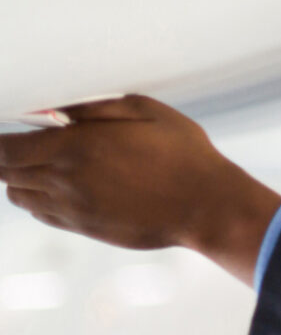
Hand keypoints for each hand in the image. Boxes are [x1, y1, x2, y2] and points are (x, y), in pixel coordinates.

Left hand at [0, 95, 280, 283]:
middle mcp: (65, 180)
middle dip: (6, 157)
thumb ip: (95, 107)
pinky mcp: (85, 227)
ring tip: (39, 166)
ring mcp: (73, 208)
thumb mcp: (146, 111)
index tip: (8, 132)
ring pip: (19, 196)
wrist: (206, 204)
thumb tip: (56, 108)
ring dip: (19, 179)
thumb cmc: (183, 153)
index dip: (0, 140)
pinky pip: (42, 214)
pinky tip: (57, 188)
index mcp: (75, 147)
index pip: (6, 149)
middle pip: (6, 173)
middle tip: (23, 144)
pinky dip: (37, 200)